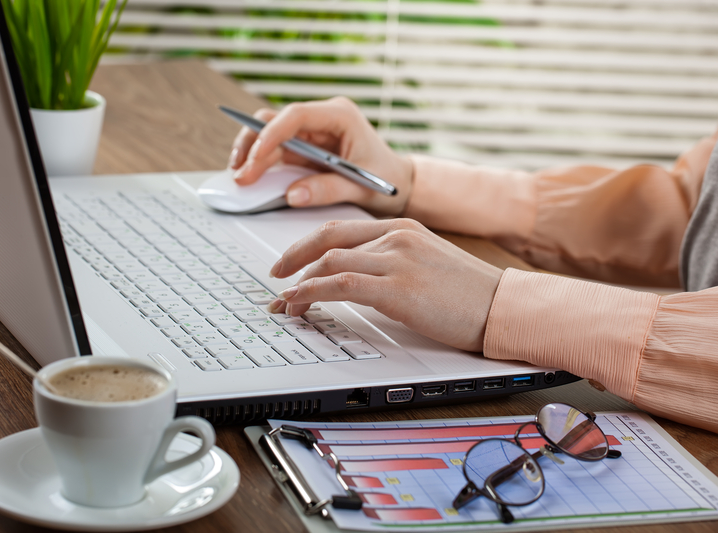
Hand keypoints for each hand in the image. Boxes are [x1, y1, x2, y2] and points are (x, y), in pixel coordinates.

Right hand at [228, 97, 413, 216]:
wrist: (399, 184)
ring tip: (240, 176)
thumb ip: (328, 190)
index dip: (271, 135)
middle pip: (275, 121)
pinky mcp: (304, 146)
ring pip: (269, 132)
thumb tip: (293, 195)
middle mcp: (322, 118)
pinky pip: (275, 149)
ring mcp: (311, 131)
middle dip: (254, 147)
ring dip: (251, 153)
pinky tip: (249, 176)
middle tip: (242, 175)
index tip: (255, 159)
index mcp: (340, 116)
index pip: (296, 115)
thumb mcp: (361, 188)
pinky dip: (260, 162)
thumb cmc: (387, 180)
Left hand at [267, 219, 503, 351]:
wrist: (503, 306)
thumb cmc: (470, 293)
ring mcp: (396, 259)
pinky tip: (298, 303)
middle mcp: (395, 236)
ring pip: (329, 261)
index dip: (308, 245)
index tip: (291, 261)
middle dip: (293, 258)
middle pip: (327, 238)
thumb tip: (357, 280)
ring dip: (298, 283)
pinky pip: (340, 284)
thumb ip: (393, 263)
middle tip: (275, 277)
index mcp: (402, 228)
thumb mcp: (427, 264)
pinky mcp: (397, 287)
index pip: (341, 229)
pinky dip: (312, 293)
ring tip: (283, 302)